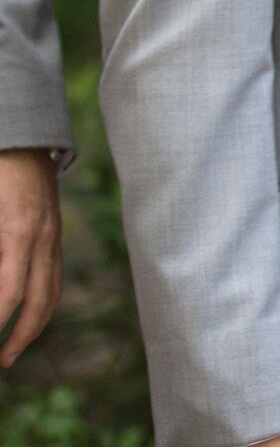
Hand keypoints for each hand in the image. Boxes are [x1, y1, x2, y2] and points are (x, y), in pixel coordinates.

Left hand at [0, 148, 59, 367]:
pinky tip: (27, 314)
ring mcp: (53, 235)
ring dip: (35, 325)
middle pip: (38, 302)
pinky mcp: (54, 232)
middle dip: (19, 337)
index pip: (9, 294)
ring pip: (52, 292)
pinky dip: (43, 302)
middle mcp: (41, 238)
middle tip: (0, 361)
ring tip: (13, 348)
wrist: (22, 136)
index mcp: (16, 233)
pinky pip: (53, 276)